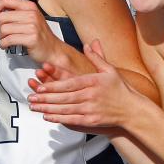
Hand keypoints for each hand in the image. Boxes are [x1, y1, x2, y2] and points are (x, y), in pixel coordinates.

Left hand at [0, 0, 60, 63]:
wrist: (53, 50)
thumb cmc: (39, 34)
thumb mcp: (31, 17)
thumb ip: (17, 12)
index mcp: (30, 6)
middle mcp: (31, 14)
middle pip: (2, 17)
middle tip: (3, 33)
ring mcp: (32, 26)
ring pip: (4, 29)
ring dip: (1, 37)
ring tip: (5, 39)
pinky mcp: (31, 39)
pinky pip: (9, 39)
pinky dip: (4, 44)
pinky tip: (6, 45)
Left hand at [27, 40, 144, 131]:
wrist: (133, 110)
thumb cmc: (121, 89)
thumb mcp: (110, 70)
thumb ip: (97, 57)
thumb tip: (89, 43)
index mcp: (93, 81)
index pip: (68, 83)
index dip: (53, 85)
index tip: (39, 85)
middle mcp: (90, 96)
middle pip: (63, 97)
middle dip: (45, 97)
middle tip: (30, 96)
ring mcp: (91, 109)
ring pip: (65, 109)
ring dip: (48, 108)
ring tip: (34, 106)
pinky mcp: (92, 120)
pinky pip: (72, 120)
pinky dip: (59, 118)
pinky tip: (47, 116)